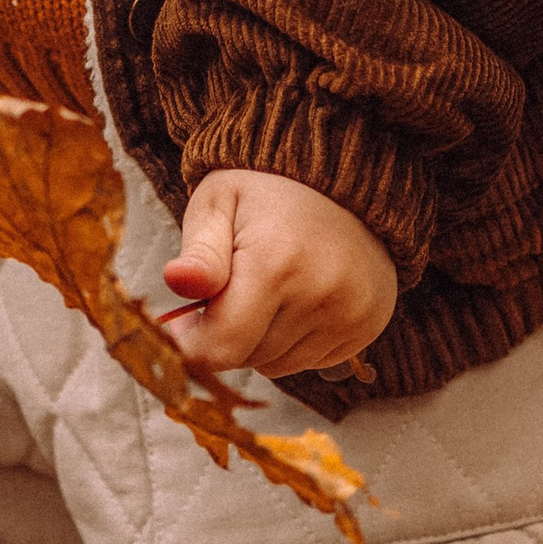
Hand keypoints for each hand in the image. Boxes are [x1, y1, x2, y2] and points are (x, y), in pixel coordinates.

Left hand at [161, 169, 397, 381]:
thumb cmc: (266, 190)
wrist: (338, 177)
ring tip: (270, 287)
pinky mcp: (365, 328)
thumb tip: (177, 282)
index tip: (186, 319)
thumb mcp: (219, 203)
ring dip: (261, 339)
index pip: (222, 347)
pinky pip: (310, 363)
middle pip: (248, 358)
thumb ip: (199, 252)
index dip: (193, 341)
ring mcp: (349, 315)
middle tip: (233, 285)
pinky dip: (294, 341)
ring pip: (277, 366)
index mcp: (275, 263)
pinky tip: (298, 298)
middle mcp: (320, 296)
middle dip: (229, 332)